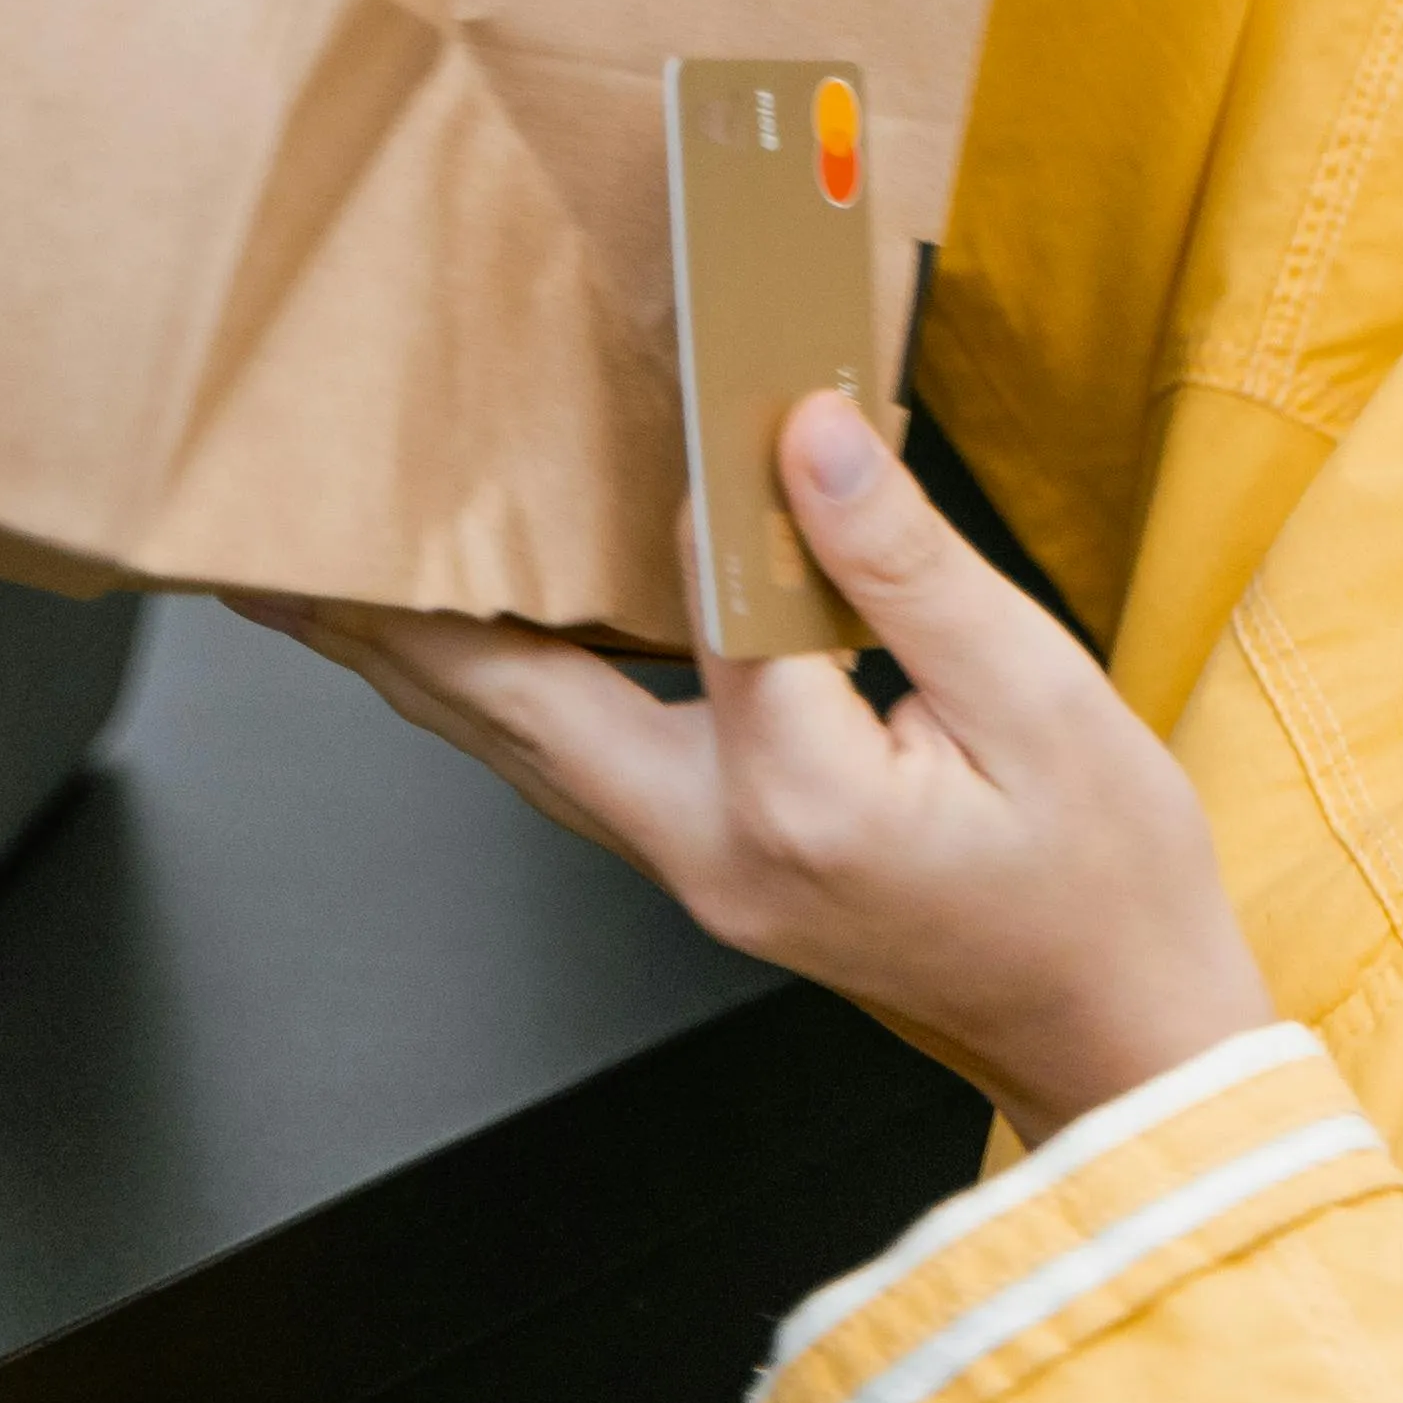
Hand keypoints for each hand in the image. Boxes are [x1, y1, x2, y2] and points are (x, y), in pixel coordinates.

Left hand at [240, 394, 1273, 1138]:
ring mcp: (702, 873)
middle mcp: (713, 849)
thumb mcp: (1043, 700)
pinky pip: (580, 767)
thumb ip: (906, 564)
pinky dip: (511, 695)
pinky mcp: (716, 873)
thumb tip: (805, 439)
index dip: (687, 472)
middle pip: (512, 711)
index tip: (666, 361)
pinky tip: (486, 641)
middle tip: (279, 548)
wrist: (1123, 1041)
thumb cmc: (1106, 886)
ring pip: (526, 750)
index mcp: (798, 799)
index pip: (700, 596)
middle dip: (391, 622)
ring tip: (330, 588)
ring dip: (424, 663)